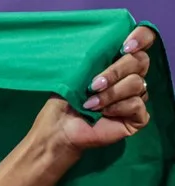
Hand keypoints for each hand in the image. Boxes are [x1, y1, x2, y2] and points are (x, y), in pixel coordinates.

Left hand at [37, 25, 156, 153]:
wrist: (59, 129)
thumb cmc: (65, 99)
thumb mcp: (78, 72)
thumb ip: (97, 55)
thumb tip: (109, 38)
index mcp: (118, 61)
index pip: (144, 39)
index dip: (141, 38)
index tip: (125, 47)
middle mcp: (131, 76)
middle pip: (140, 61)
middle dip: (115, 72)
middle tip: (93, 85)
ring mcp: (136, 97)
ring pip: (137, 84)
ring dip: (110, 94)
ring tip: (90, 104)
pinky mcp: (137, 117)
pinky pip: (137, 105)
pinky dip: (117, 107)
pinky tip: (102, 113)